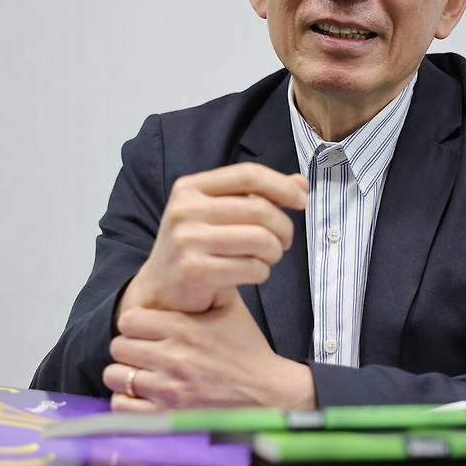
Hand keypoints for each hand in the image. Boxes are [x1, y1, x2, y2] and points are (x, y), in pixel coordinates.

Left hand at [104, 288, 315, 410]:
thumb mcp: (231, 309)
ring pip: (116, 376)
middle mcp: (172, 357)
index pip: (129, 320)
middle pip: (119, 347)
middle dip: (129, 347)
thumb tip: (197, 259)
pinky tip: (144, 393)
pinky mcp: (167, 415)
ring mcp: (168, 388)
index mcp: (184, 328)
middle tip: (143, 349)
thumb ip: (209, 285)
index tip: (144, 327)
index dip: (134, 322)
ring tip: (142, 371)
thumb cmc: (248, 350)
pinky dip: (128, 400)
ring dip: (126, 373)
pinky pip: (123, 405)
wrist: (267, 392)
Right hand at [118, 163, 307, 316]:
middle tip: (285, 241)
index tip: (302, 200)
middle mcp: (184, 209)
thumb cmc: (200, 247)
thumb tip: (301, 183)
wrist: (163, 291)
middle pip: (259, 209)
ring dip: (275, 252)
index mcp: (190, 187)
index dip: (282, 185)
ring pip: (260, 239)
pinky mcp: (194, 269)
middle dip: (284, 227)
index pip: (247, 174)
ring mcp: (186, 239)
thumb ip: (259, 195)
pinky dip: (262, 272)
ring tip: (270, 257)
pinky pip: (251, 267)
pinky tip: (254, 272)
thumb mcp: (222, 213)